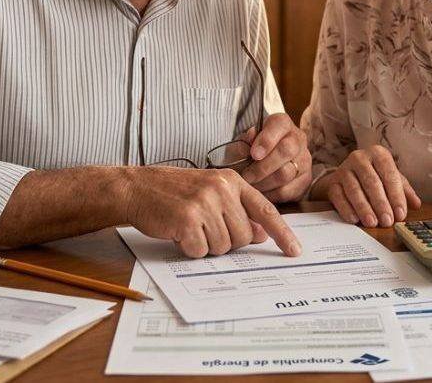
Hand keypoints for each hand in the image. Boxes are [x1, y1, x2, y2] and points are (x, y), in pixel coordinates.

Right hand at [123, 167, 300, 258]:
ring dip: (206, 245)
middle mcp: (222, 189)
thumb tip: (261, 233)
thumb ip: (237, 210)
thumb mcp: (210, 193)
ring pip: (223, 247)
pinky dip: (189, 249)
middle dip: (226, 241)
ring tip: (190, 227)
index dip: (282, 233)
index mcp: (232, 181)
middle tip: (204, 229)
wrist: (137, 188)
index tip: (295, 250)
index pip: (265, 210)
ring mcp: (205, 203)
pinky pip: (200, 251)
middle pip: (243, 236)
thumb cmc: (174, 192)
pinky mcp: (187, 219)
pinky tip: (179, 232)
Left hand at [239, 113, 311, 202]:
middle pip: (286, 150)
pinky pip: (288, 190)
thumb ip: (244, 142)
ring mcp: (304, 160)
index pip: (279, 125)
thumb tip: (248, 141)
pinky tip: (261, 192)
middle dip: (263, 166)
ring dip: (264, 182)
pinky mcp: (305, 180)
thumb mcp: (243, 142)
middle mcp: (297, 139)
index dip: (266, 140)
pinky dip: (270, 194)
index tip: (253, 154)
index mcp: (282, 124)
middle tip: (247, 176)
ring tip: (251, 185)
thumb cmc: (252, 150)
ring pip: (286, 173)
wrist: (264, 163)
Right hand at [315, 145, 421, 227]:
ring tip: (372, 223)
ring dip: (364, 208)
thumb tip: (416, 204)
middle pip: (372, 182)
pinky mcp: (332, 182)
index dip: (396, 196)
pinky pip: (338, 196)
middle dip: (381, 204)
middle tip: (387, 221)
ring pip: (354, 190)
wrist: (346, 175)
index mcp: (378, 154)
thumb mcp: (391, 179)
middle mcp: (359, 157)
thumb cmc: (374, 177)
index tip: (401, 214)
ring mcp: (343, 169)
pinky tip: (354, 219)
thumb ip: (404, 191)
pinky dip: (346, 208)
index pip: (389, 175)